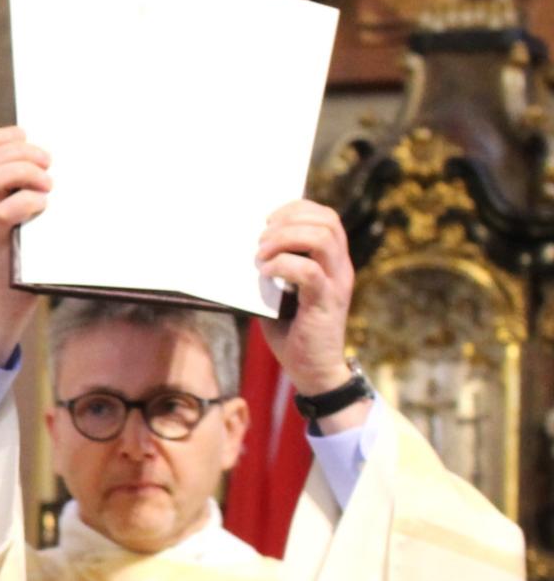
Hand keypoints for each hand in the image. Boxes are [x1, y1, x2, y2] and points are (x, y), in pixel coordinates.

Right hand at [0, 125, 50, 364]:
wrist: (13, 297)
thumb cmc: (29, 250)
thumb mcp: (24, 215)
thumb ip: (29, 190)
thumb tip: (59, 163)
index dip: (1, 138)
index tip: (28, 137)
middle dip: (21, 153)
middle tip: (48, 165)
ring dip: (24, 172)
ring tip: (47, 185)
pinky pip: (2, 213)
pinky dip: (27, 202)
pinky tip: (43, 206)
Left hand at [257, 200, 360, 403]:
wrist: (313, 371)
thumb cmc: (292, 330)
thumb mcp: (279, 291)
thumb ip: (272, 266)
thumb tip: (240, 246)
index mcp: (332, 260)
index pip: (326, 216)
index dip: (296, 209)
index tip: (268, 220)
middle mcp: (340, 267)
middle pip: (326, 221)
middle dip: (288, 221)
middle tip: (260, 240)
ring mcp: (336, 284)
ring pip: (322, 238)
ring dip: (284, 240)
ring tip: (261, 256)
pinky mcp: (326, 303)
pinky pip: (309, 271)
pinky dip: (282, 266)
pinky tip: (265, 274)